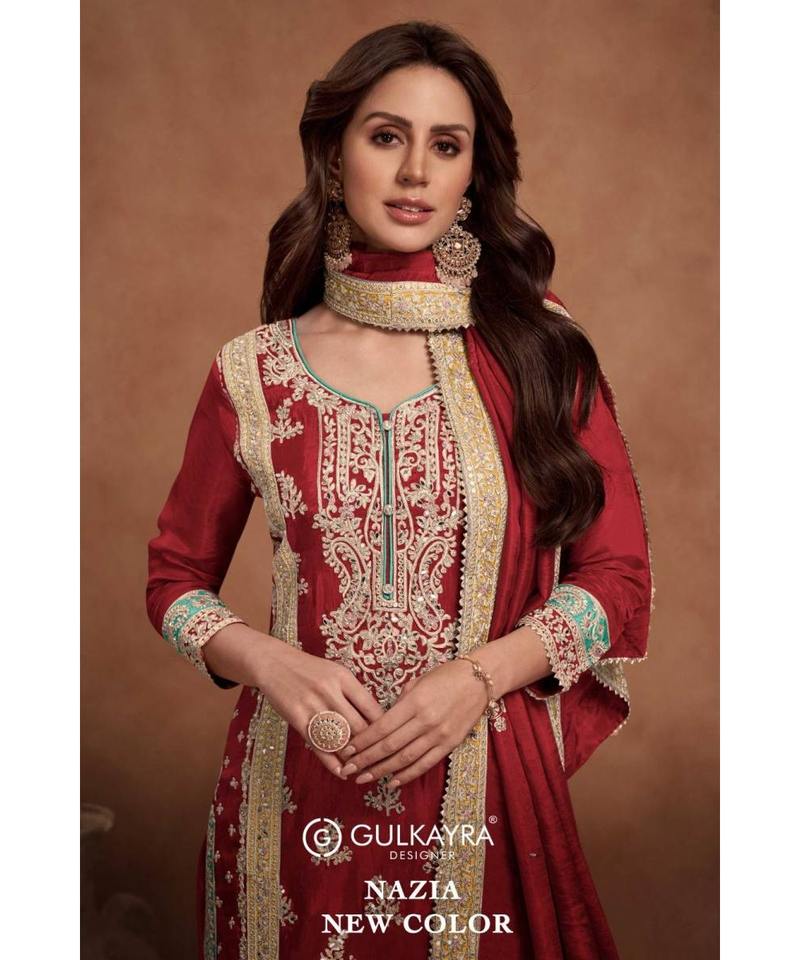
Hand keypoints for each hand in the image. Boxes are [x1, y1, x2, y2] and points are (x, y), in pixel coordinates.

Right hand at [255, 641, 384, 780]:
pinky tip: (341, 772)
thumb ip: (354, 693)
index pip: (371, 708)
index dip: (384, 728)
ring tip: (364, 771)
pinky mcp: (296, 718)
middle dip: (371, 747)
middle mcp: (329, 691)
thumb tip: (376, 719)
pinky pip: (318, 745)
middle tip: (382, 762)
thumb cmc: (310, 669)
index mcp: (344, 678)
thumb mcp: (336, 672)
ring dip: (353, 758)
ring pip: (339, 739)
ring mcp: (312, 705)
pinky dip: (331, 762)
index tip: (392, 741)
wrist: (275, 663)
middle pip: (358, 727)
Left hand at [336, 658, 488, 787]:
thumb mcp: (418, 681)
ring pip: (405, 759)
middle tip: (347, 769)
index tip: (347, 749)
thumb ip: (400, 702)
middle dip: (366, 760)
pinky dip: (407, 775)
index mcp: (415, 702)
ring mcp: (439, 735)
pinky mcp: (450, 744)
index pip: (382, 727)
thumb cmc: (446, 675)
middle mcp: (426, 721)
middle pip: (389, 746)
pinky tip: (391, 781)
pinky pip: (425, 764)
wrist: (480, 679)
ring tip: (363, 778)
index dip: (363, 741)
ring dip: (381, 771)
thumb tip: (382, 721)